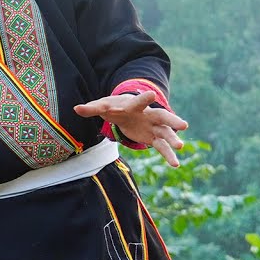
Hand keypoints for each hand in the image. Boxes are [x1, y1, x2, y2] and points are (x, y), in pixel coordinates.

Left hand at [74, 91, 188, 166]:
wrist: (125, 109)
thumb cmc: (113, 107)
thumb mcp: (102, 106)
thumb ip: (91, 108)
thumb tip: (76, 109)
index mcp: (134, 106)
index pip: (139, 102)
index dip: (144, 99)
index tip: (152, 95)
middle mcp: (148, 114)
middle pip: (162, 116)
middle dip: (172, 120)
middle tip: (184, 125)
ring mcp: (153, 126)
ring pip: (166, 132)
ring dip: (173, 139)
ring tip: (181, 147)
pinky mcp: (153, 137)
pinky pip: (162, 146)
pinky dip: (168, 154)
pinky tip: (175, 164)